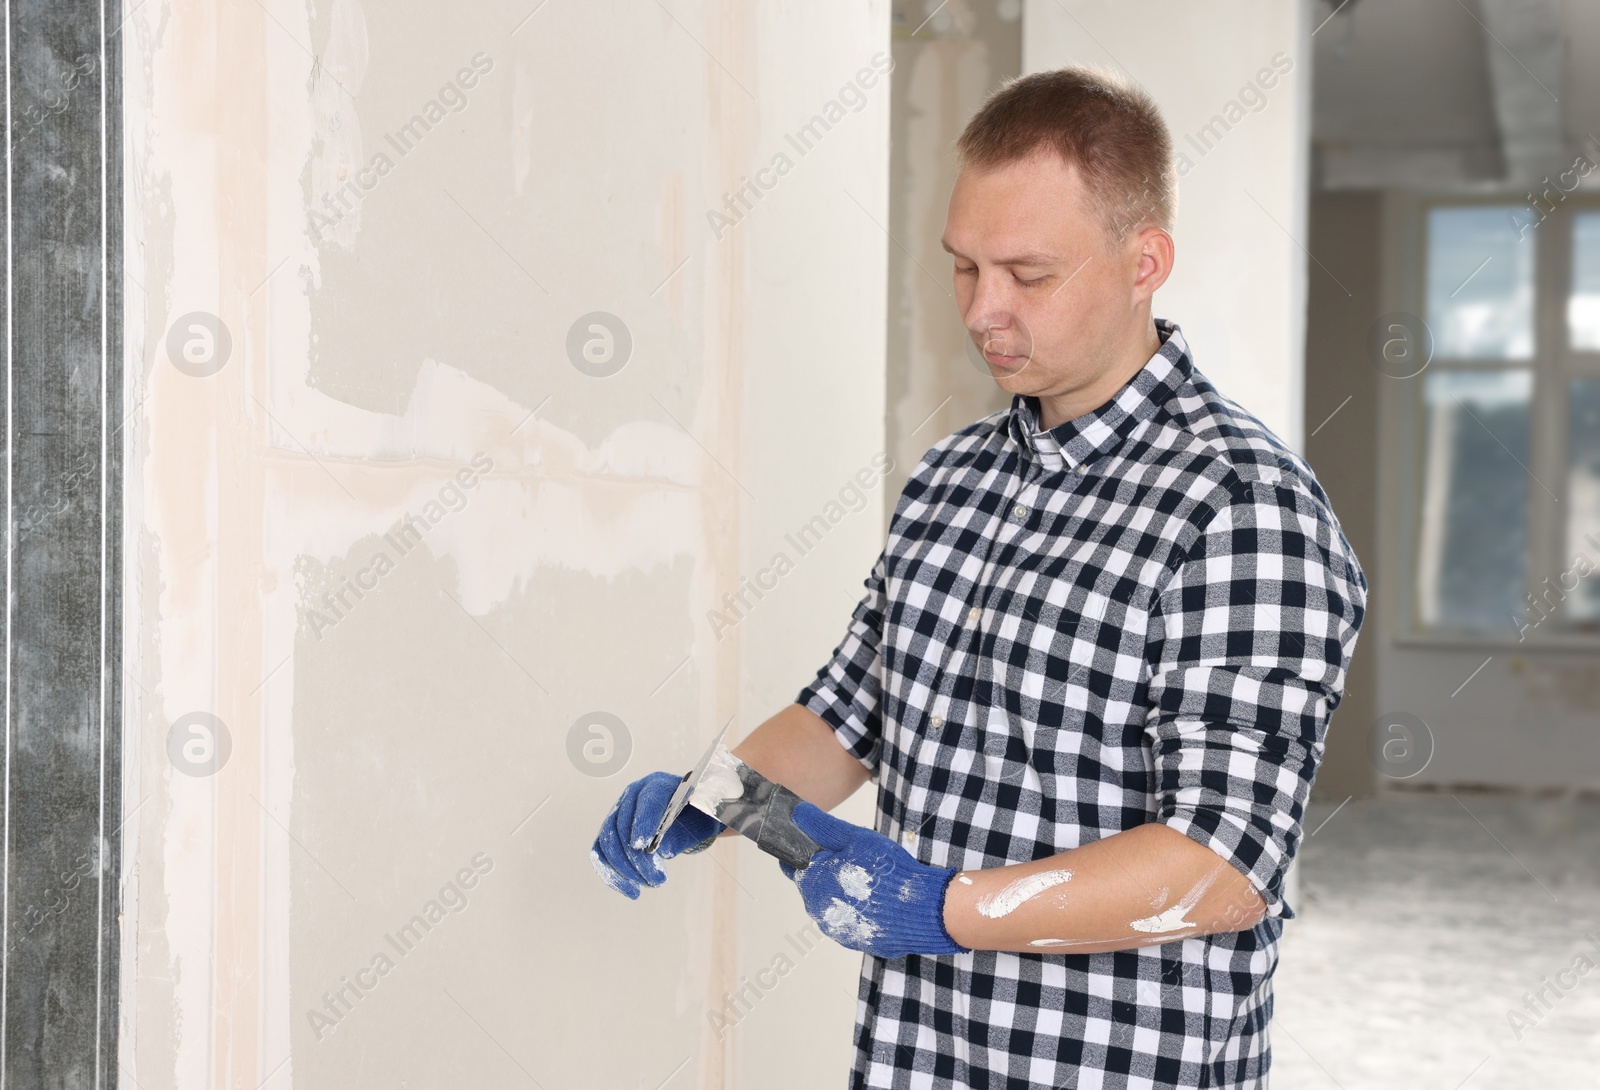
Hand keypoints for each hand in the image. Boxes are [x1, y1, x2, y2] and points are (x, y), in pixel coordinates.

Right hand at [591, 771, 725, 898]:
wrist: (689, 815)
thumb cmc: (696, 815)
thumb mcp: (699, 821)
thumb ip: (683, 832)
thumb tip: (663, 850)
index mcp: (658, 784)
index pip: (647, 800)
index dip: (643, 822)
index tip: (642, 846)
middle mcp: (633, 795)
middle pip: (622, 825)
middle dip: (637, 857)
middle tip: (658, 879)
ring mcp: (618, 812)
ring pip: (607, 841)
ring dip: (625, 869)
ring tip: (650, 884)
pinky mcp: (611, 831)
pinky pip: (601, 854)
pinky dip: (612, 875)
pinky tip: (631, 891)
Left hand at [779, 801, 967, 957]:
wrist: (923, 910)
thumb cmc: (887, 872)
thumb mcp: (854, 839)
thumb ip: (822, 827)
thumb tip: (796, 814)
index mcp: (813, 884)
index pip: (794, 866)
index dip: (805, 854)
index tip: (819, 848)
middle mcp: (819, 912)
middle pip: (814, 886)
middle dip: (827, 874)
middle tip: (855, 862)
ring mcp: (837, 930)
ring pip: (832, 905)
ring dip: (843, 894)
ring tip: (869, 881)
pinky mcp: (857, 942)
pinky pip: (851, 921)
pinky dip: (858, 911)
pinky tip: (877, 901)